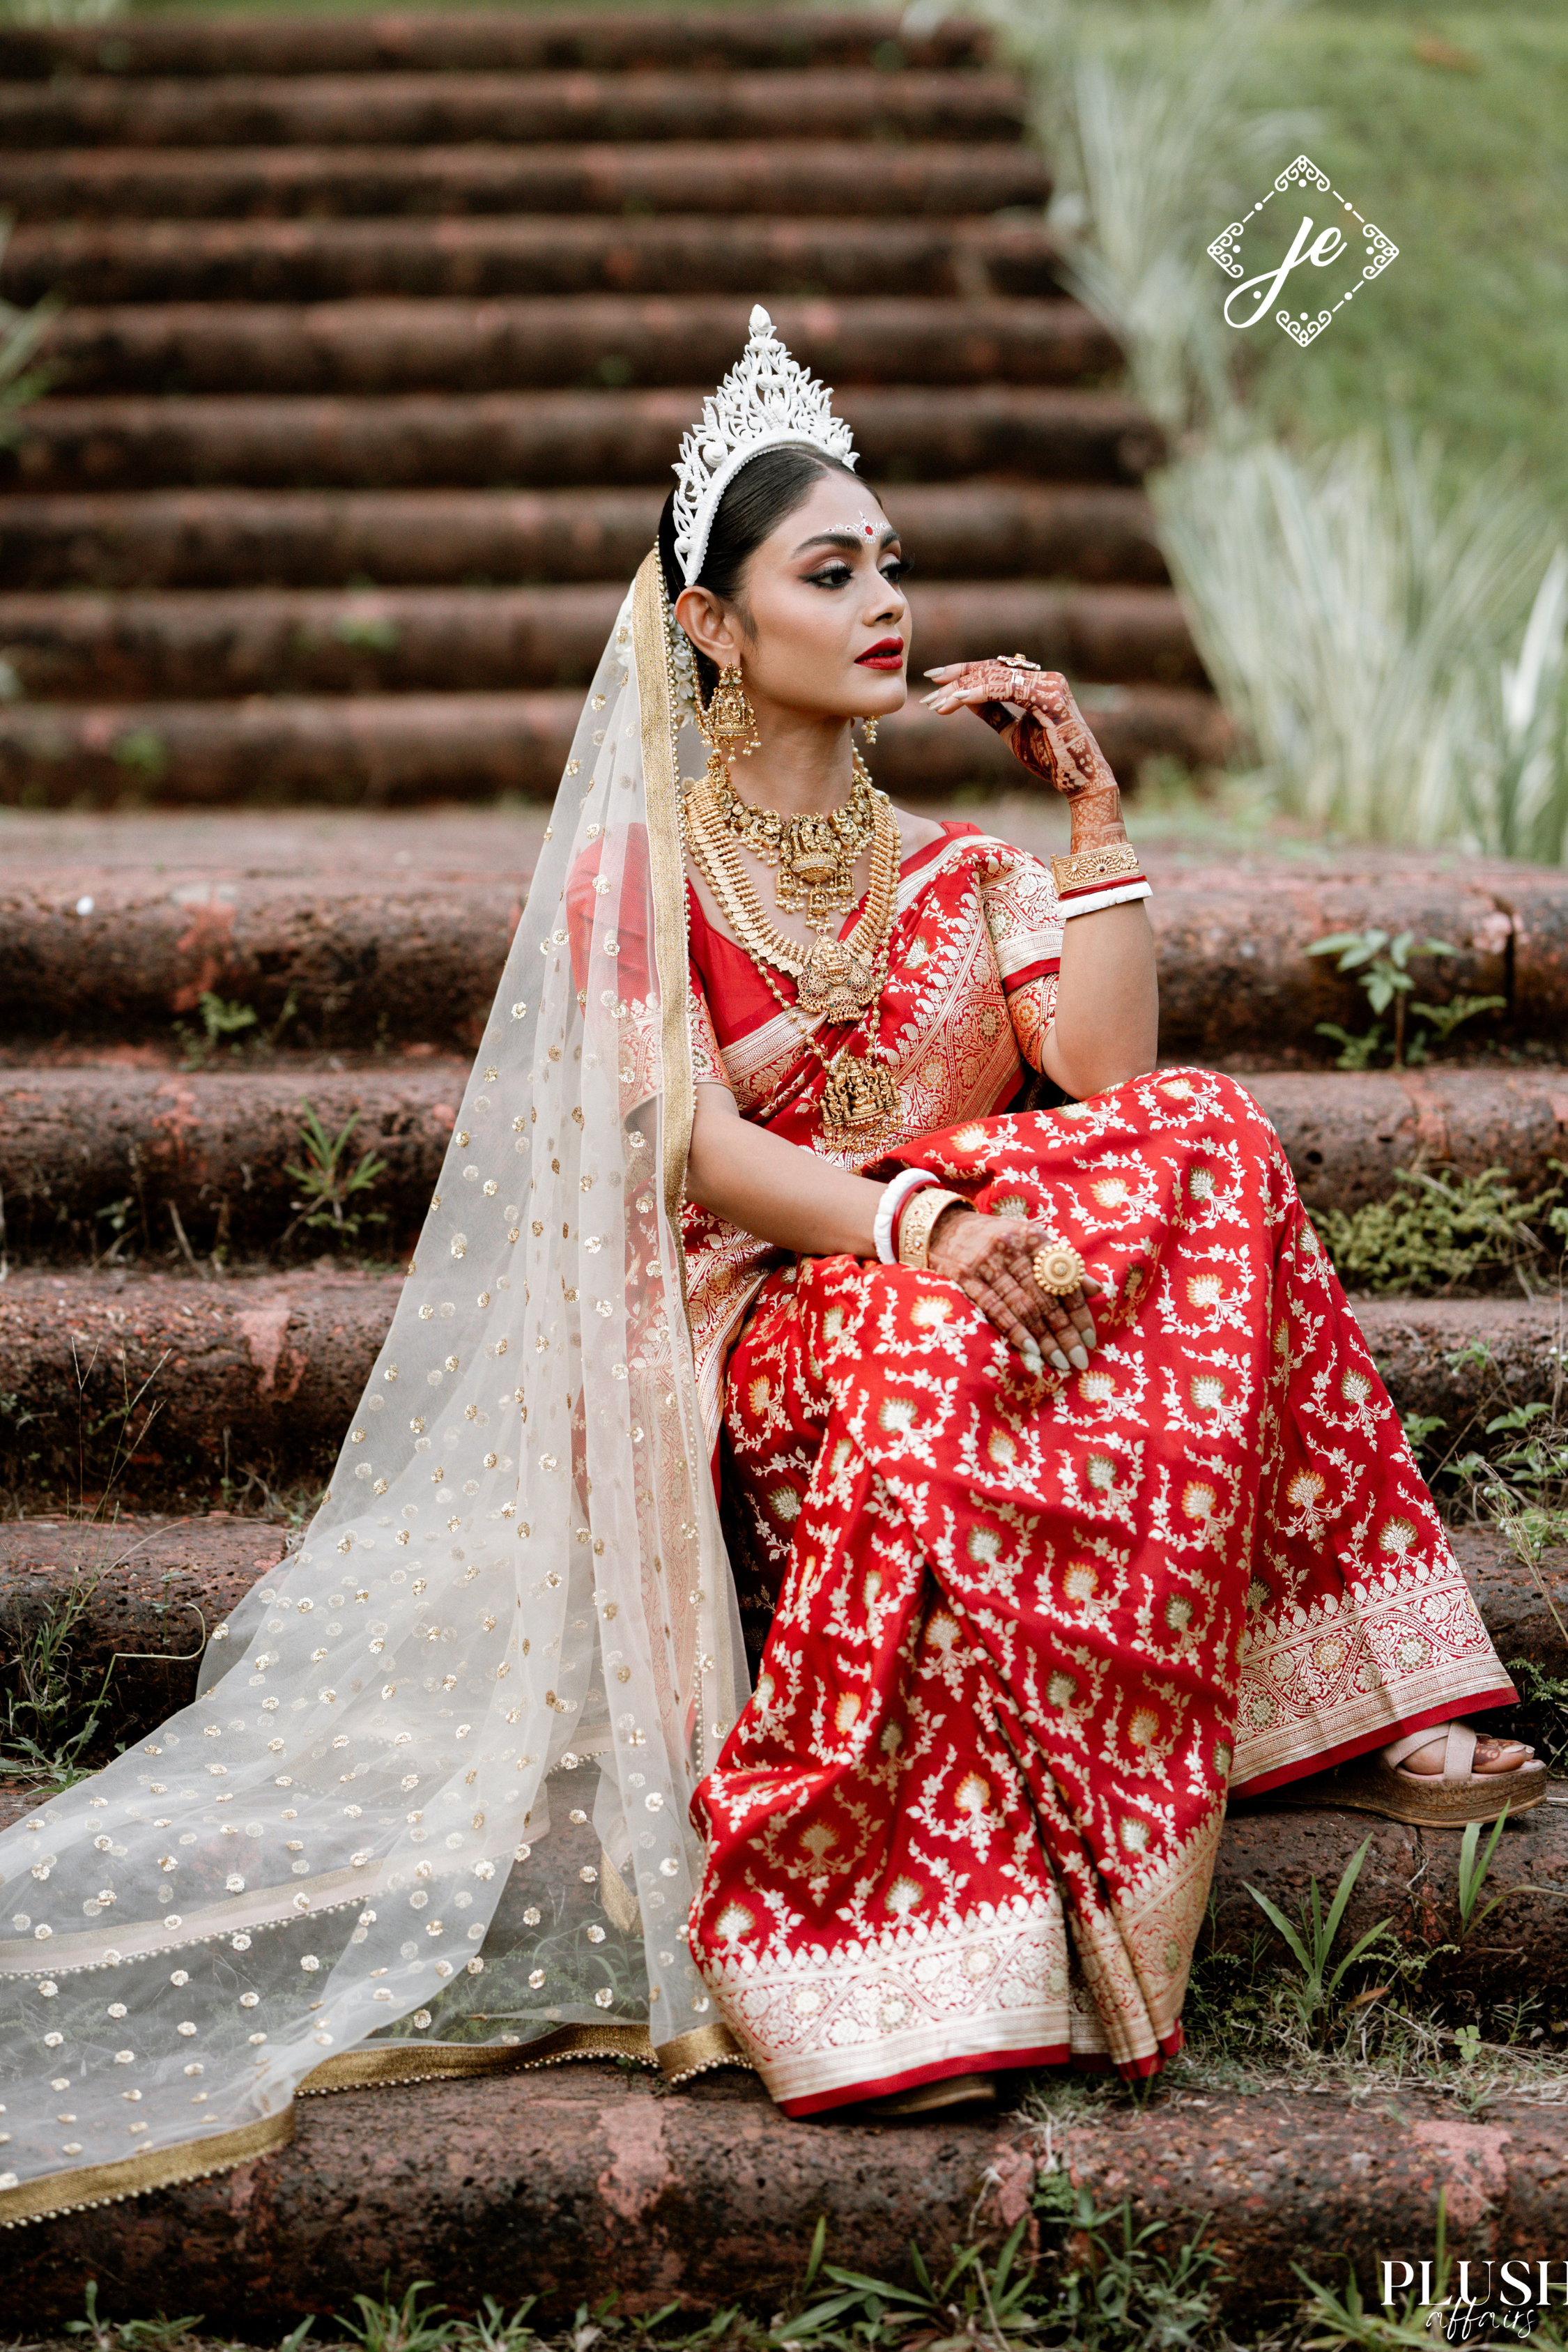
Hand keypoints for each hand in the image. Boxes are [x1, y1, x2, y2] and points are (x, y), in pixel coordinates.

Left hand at [919, 659, 1120, 838]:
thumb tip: (964, 698)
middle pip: (992, 669)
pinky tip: (959, 701)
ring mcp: (1050, 686)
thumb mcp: (1012, 733)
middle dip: (957, 679)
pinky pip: (1008, 690)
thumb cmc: (1049, 759)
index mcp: (1038, 684)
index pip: (994, 670)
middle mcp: (1046, 678)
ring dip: (963, 690)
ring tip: (937, 703)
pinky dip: (981, 693)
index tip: (935, 680)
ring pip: (996, 677)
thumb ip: (993, 713)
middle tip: (928, 691)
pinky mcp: (1050, 699)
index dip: (964, 672)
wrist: (1080, 780)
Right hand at [926, 1207, 1101, 1378]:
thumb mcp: (1030, 1241)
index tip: (1090, 1339)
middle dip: (1064, 1333)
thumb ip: (1061, 1264)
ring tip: (1059, 1361)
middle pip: (1045, 1297)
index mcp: (1033, 1237)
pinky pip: (994, 1309)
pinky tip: (1030, 1350)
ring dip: (1044, 1339)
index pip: (1064, 1279)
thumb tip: (1096, 1289)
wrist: (944, 1227)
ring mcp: (987, 1263)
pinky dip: (1014, 1330)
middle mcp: (1012, 1248)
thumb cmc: (995, 1238)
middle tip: (1079, 1360)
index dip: (1079, 1311)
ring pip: (1022, 1307)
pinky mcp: (965, 1277)